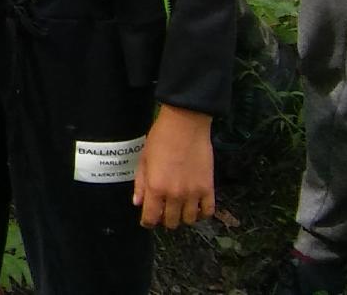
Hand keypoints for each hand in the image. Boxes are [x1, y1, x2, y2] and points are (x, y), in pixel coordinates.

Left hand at [134, 105, 214, 228]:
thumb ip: (140, 183)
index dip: (147, 222)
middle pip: (171, 222)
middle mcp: (175, 195)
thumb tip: (138, 203)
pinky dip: (201, 213)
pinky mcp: (208, 188)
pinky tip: (196, 206)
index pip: (151, 218)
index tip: (147, 220)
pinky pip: (207, 212)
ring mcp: (193, 193)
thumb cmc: (160, 138)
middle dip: (165, 219)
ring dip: (182, 216)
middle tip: (163, 210)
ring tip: (179, 207)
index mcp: (156, 188)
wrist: (185, 124)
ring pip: (189, 220)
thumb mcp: (144, 159)